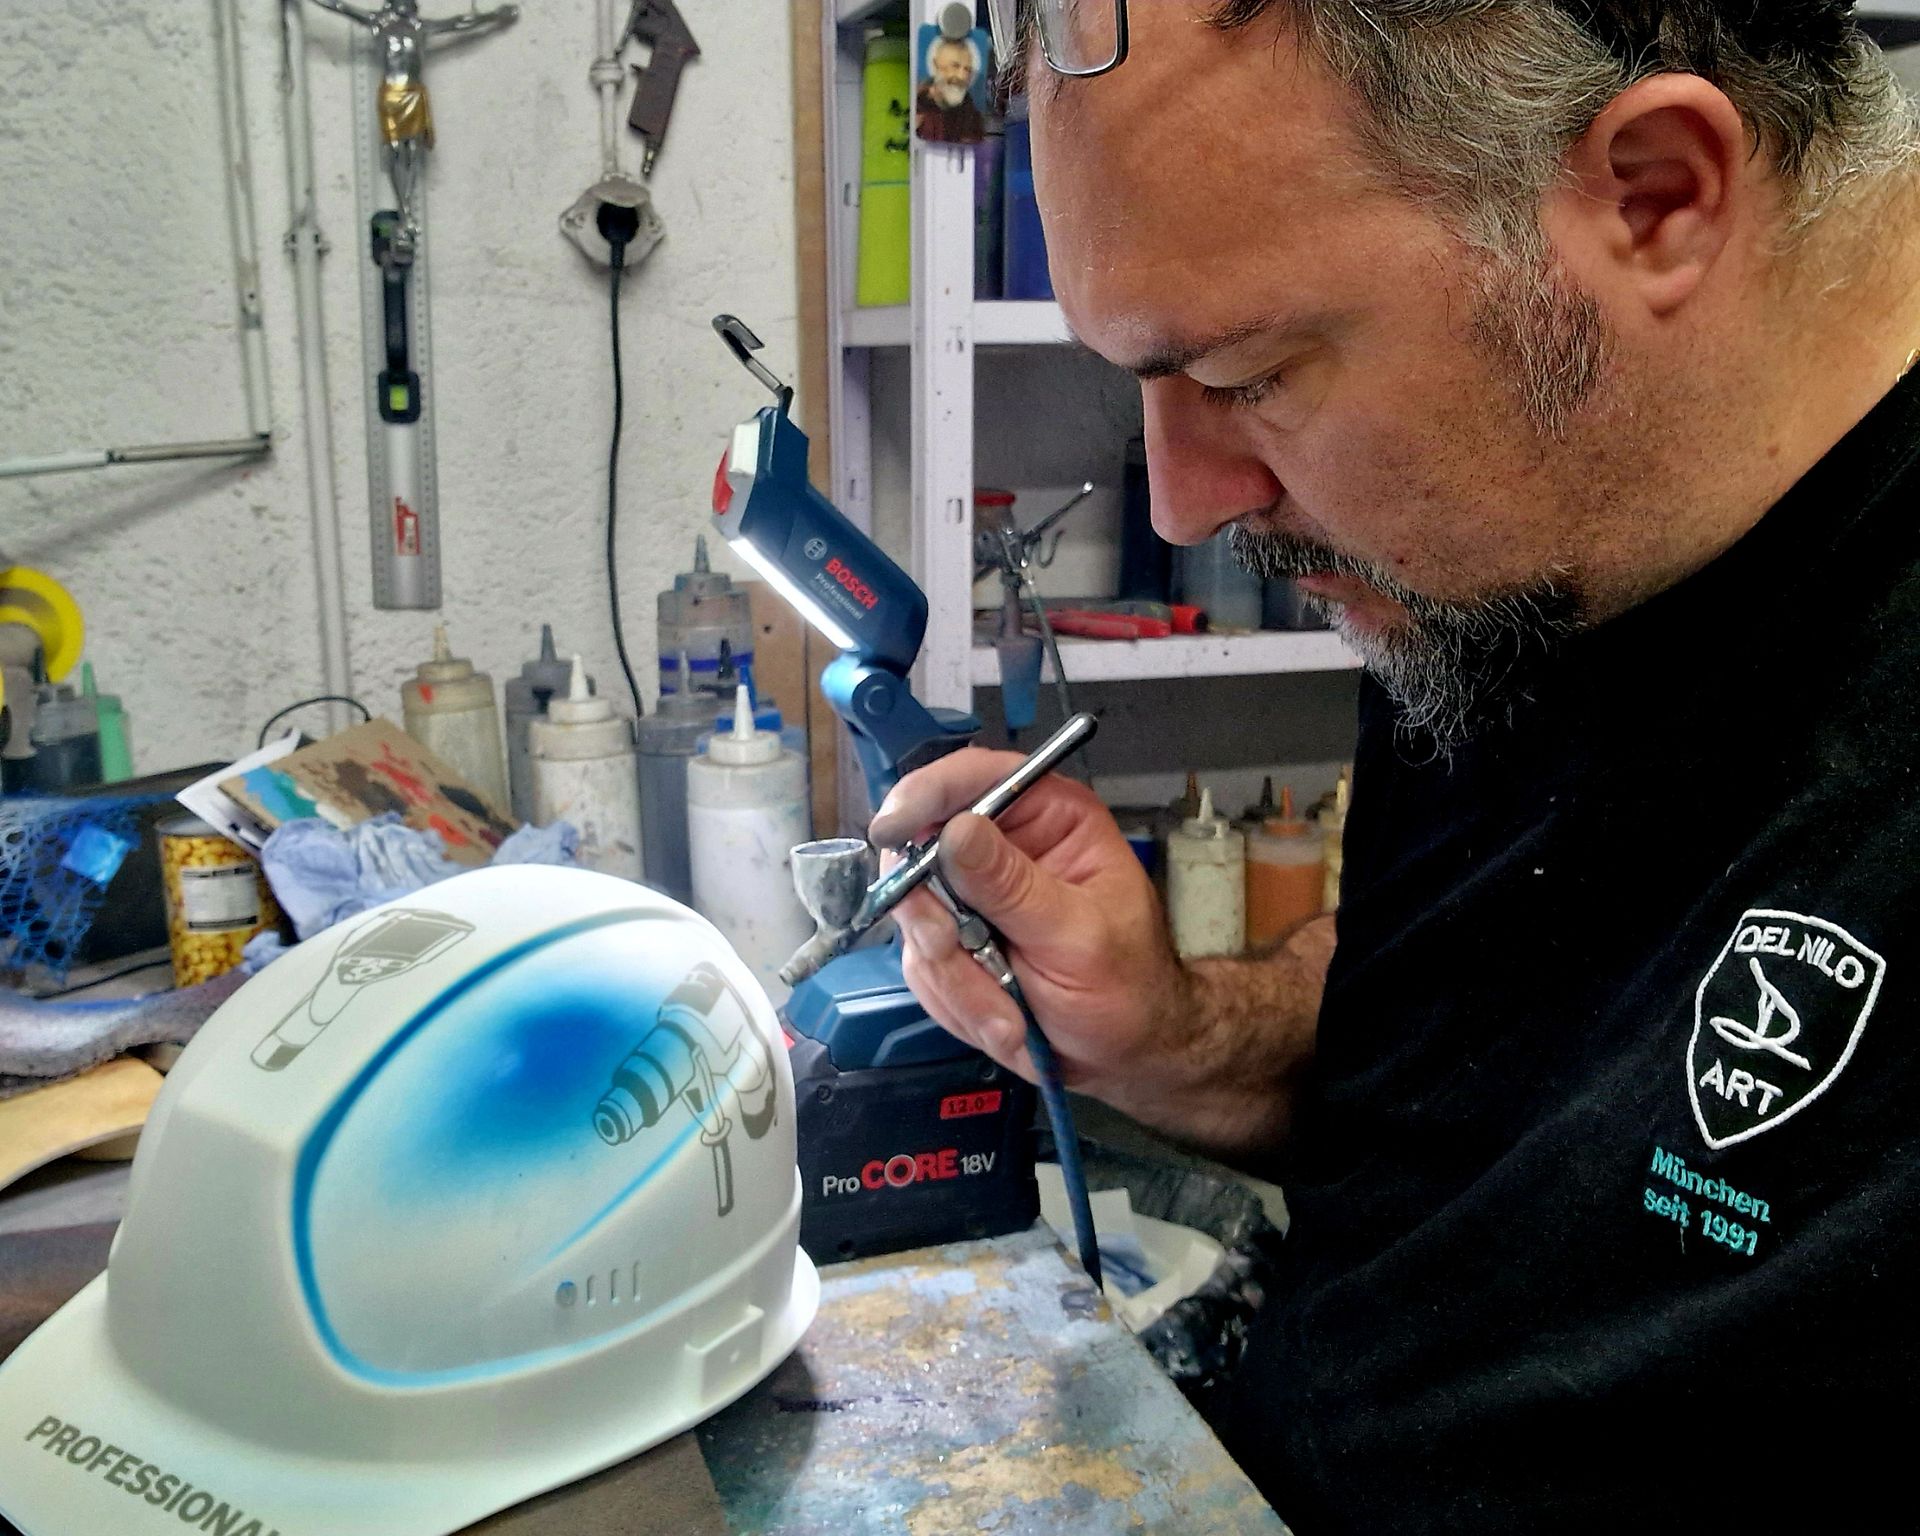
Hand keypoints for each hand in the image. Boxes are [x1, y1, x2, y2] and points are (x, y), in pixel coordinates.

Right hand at [870, 749, 1188, 1102]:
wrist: (1123, 1052)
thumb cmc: (1129, 985)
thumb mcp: (1078, 935)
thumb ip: (1014, 886)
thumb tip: (956, 830)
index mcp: (1049, 819)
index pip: (973, 778)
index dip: (924, 795)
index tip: (891, 832)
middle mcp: (1004, 849)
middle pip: (922, 852)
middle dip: (939, 922)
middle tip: (969, 959)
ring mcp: (971, 899)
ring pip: (916, 920)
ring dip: (960, 979)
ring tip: (1013, 1014)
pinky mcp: (952, 943)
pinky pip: (922, 966)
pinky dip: (958, 1003)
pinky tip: (1006, 1018)